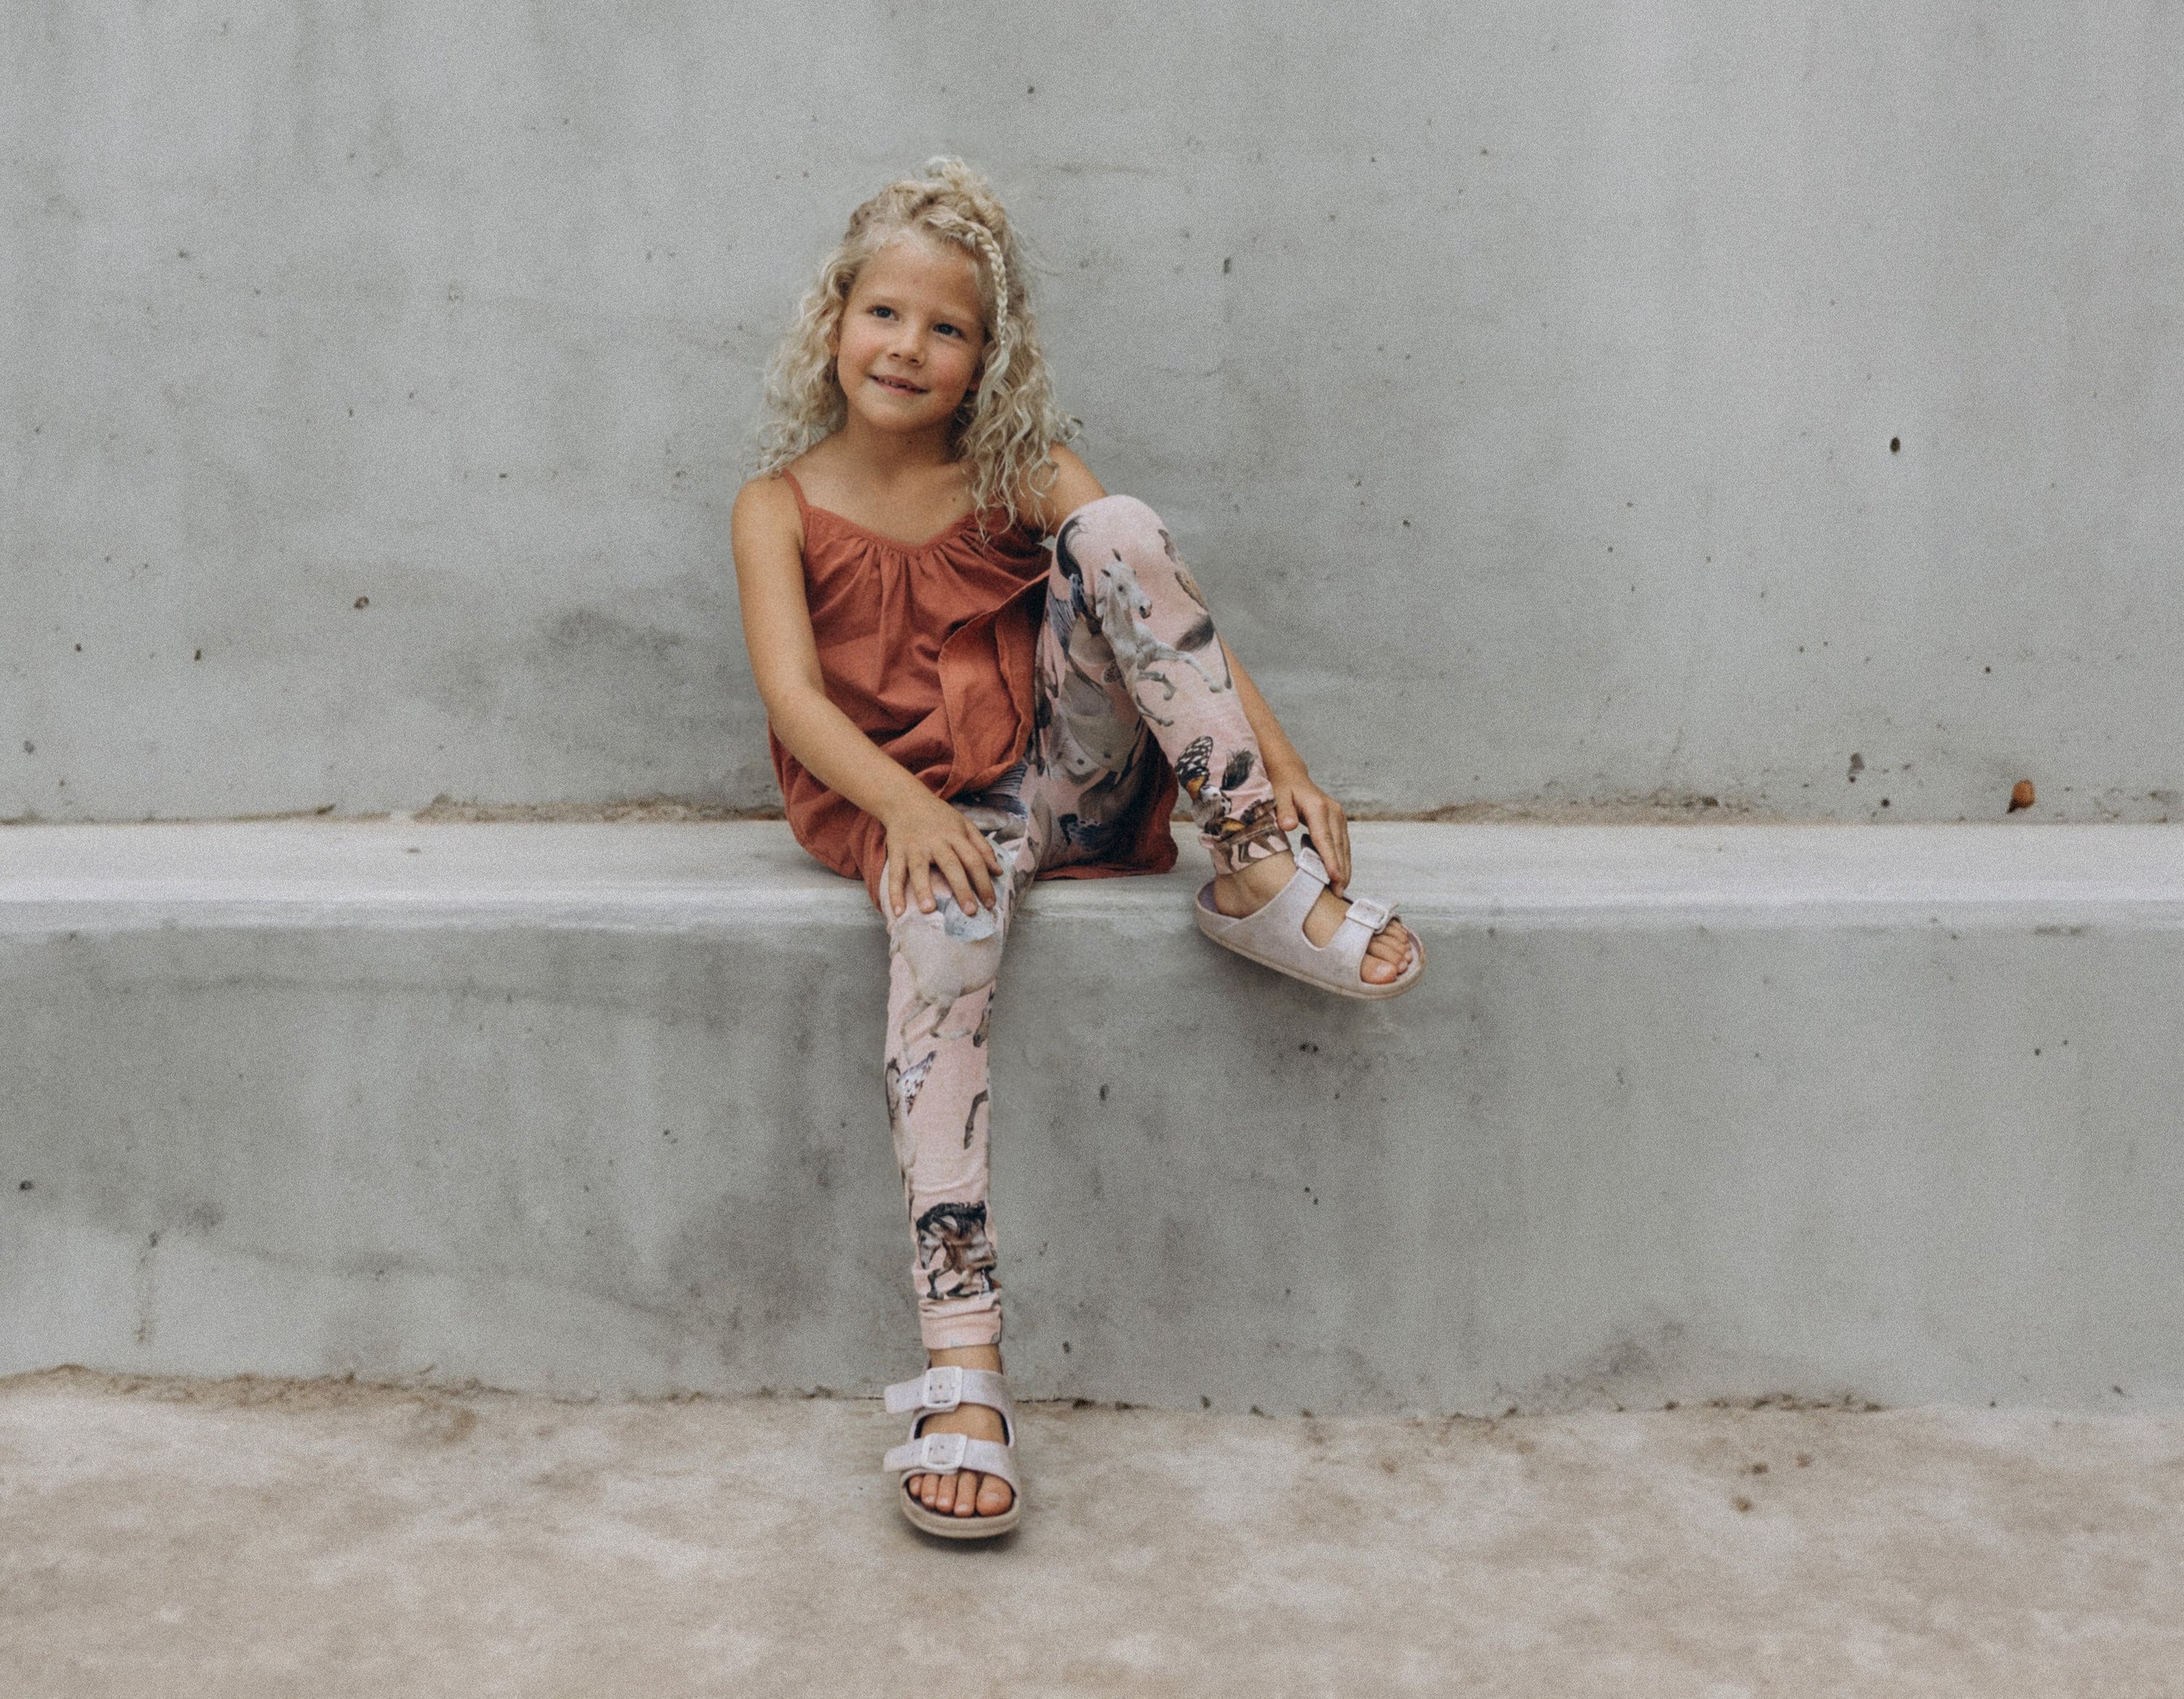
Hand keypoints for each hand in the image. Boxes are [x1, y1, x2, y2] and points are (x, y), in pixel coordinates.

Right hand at [881, 788, 1003, 918]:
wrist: (905, 800)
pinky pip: (895, 874)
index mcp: (955, 835)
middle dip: (961, 889)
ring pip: (920, 869)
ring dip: (923, 890)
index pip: (974, 860)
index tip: (990, 904)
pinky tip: (898, 911)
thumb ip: (982, 848)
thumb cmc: (939, 817)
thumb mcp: (964, 825)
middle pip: (951, 866)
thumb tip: (998, 872)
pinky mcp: (897, 852)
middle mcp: (936, 842)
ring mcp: (915, 847)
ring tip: (929, 910)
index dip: (984, 882)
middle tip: (970, 911)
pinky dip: (895, 893)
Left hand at [1272, 768, 1351, 891]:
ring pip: (1344, 847)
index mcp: (1318, 807)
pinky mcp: (1338, 821)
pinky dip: (1341, 860)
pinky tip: (1339, 876)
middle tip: (1338, 894)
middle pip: (1338, 846)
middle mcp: (1333, 811)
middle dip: (1341, 871)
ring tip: (1340, 890)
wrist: (1289, 774)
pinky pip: (1341, 844)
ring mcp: (1338, 816)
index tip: (1335, 878)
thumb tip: (1288, 826)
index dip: (1330, 860)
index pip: (1325, 839)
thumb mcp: (1276, 795)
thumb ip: (1282, 810)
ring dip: (1344, 868)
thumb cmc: (1280, 786)